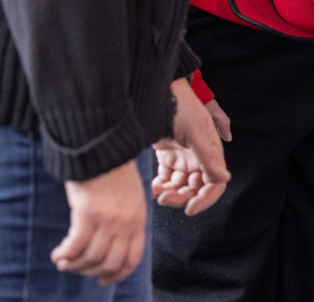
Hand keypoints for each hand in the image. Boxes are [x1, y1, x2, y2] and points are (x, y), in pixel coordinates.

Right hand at [53, 160, 146, 283]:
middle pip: (109, 262)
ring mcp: (109, 219)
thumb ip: (126, 221)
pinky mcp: (88, 214)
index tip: (103, 280)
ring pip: (91, 258)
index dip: (117, 274)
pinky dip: (65, 254)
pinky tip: (58, 253)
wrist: (103, 149)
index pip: (132, 258)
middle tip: (76, 267)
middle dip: (90, 271)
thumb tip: (111, 247)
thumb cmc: (113, 173)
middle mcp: (127, 222)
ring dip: (74, 264)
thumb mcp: (131, 198)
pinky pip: (75, 246)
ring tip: (63, 261)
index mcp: (139, 219)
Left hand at [151, 79, 230, 216]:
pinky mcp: (168, 156)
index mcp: (212, 151)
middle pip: (197, 187)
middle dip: (183, 197)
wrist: (156, 94)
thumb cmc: (180, 107)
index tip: (190, 209)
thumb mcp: (197, 130)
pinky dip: (161, 186)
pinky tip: (155, 186)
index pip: (215, 183)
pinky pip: (167, 179)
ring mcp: (183, 157)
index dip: (206, 198)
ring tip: (158, 193)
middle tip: (165, 199)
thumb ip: (209, 156)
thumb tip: (224, 179)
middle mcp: (200, 156)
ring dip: (171, 193)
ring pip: (181, 186)